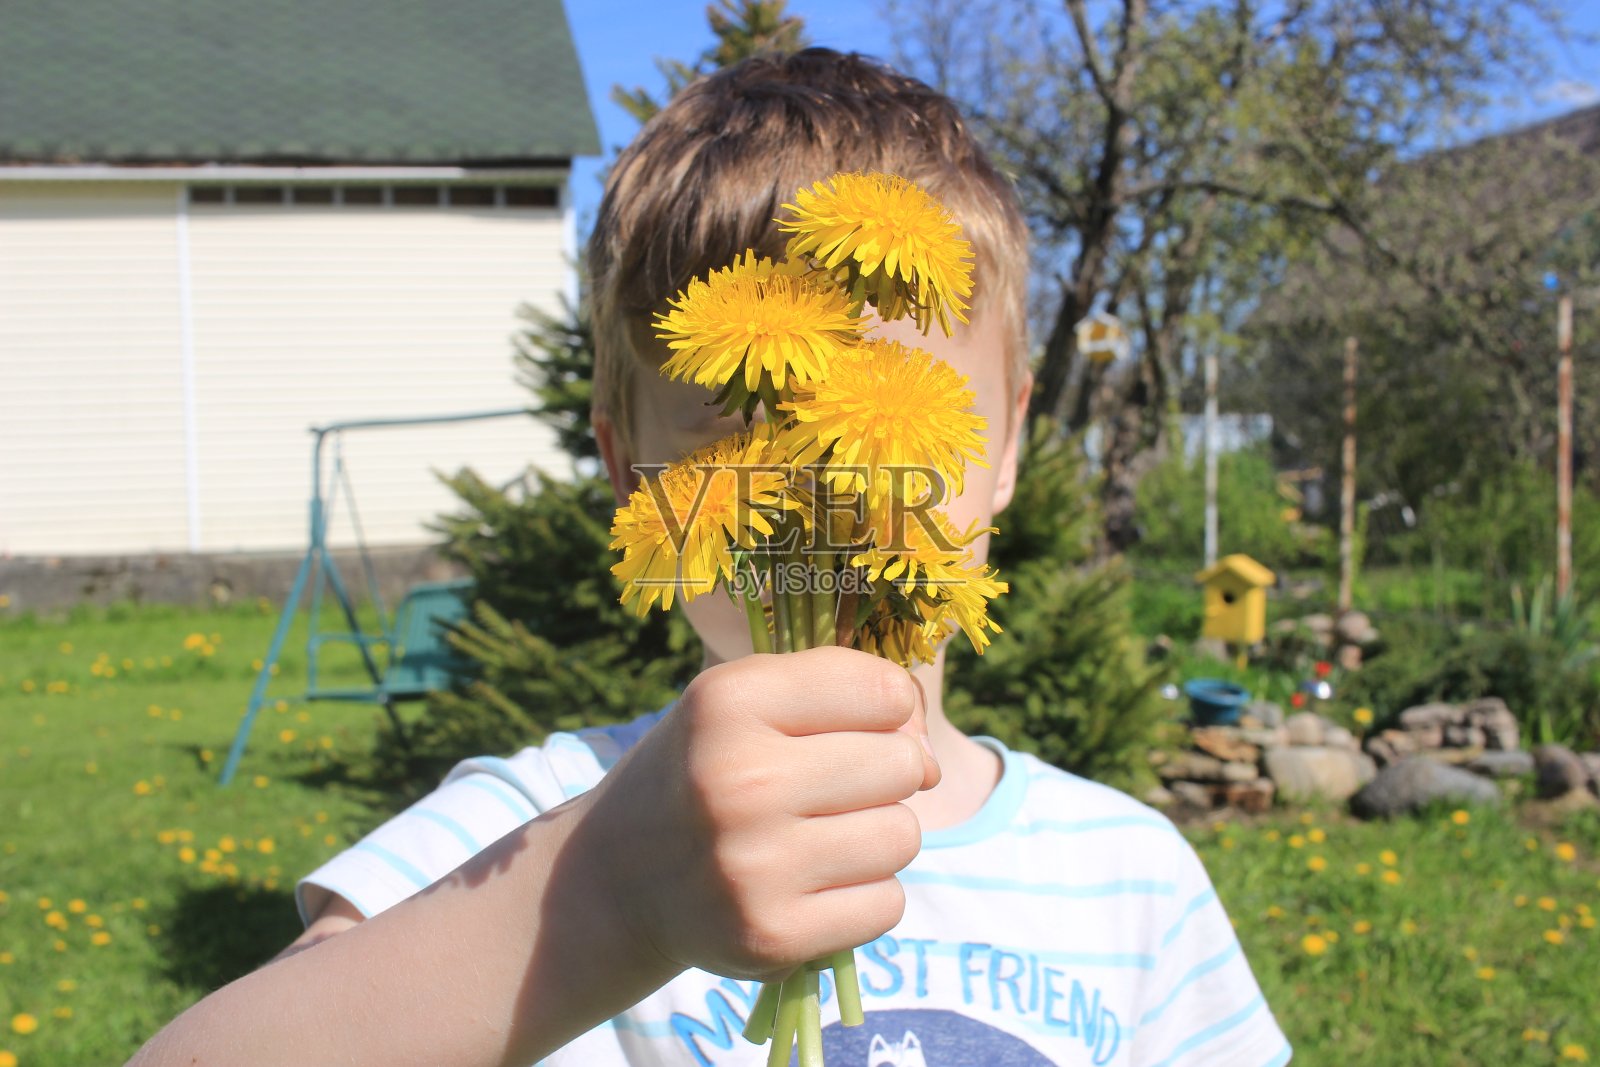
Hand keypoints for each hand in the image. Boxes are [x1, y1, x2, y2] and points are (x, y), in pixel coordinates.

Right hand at [578, 646, 939, 981]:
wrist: (618, 879)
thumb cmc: (705, 771)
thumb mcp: (747, 701)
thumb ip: (846, 695)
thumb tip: (932, 762)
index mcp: (730, 700)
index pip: (884, 691)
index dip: (886, 711)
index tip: (849, 730)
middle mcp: (739, 780)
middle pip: (902, 766)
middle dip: (882, 778)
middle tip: (824, 793)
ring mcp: (754, 865)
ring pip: (903, 838)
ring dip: (876, 838)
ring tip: (816, 839)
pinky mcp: (771, 936)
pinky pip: (887, 905)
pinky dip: (864, 897)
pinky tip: (811, 887)